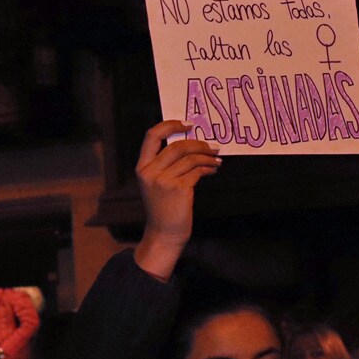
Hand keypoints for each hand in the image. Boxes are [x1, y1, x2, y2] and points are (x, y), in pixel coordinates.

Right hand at [133, 120, 220, 280]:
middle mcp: (150, 172)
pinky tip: (213, 170)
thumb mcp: (156, 184)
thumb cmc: (163, 208)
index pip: (152, 136)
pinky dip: (208, 168)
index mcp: (142, 167)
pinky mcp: (179, 189)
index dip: (170, 125)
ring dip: (207, 157)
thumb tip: (192, 144)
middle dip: (198, 143)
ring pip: (190, 158)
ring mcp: (163, 181)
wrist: (164, 234)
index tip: (188, 125)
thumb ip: (165, 165)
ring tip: (216, 160)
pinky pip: (197, 171)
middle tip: (212, 147)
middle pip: (177, 145)